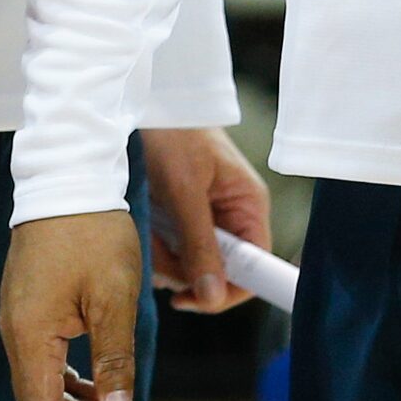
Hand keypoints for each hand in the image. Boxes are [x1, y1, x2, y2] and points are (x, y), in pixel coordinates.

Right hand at [0, 211, 141, 400]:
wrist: (68, 177)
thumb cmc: (93, 232)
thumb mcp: (113, 296)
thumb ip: (113, 357)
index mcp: (30, 335)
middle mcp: (16, 332)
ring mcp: (21, 317)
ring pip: (43, 381)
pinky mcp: (31, 304)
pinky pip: (46, 357)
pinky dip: (71, 378)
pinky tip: (97, 387)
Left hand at [142, 126, 273, 314]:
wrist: (144, 102)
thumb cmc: (173, 135)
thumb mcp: (185, 190)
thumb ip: (200, 243)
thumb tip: (212, 297)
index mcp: (248, 206)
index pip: (256, 269)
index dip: (229, 292)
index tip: (192, 298)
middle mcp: (232, 217)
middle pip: (218, 273)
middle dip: (183, 271)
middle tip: (156, 255)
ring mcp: (207, 220)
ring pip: (190, 266)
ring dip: (164, 258)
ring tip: (147, 229)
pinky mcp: (182, 220)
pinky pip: (172, 252)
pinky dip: (154, 247)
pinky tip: (143, 227)